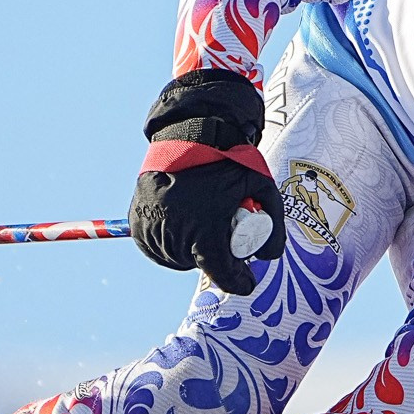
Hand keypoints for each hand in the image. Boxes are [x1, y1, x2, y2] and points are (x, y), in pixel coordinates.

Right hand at [129, 69, 285, 295]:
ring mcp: (152, 226)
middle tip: (225, 247)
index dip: (237, 281)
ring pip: (173, 259)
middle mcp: (174, 233)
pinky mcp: (137, 219)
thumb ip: (276, 221)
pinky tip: (179, 235)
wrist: (190, 132)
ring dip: (188, 256)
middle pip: (197, 265)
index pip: (221, 273)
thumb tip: (270, 256)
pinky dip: (166, 246)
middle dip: (214, 262)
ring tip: (202, 238)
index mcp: (204, 230)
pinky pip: (151, 246)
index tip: (246, 280)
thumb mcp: (262, 185)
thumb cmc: (229, 159)